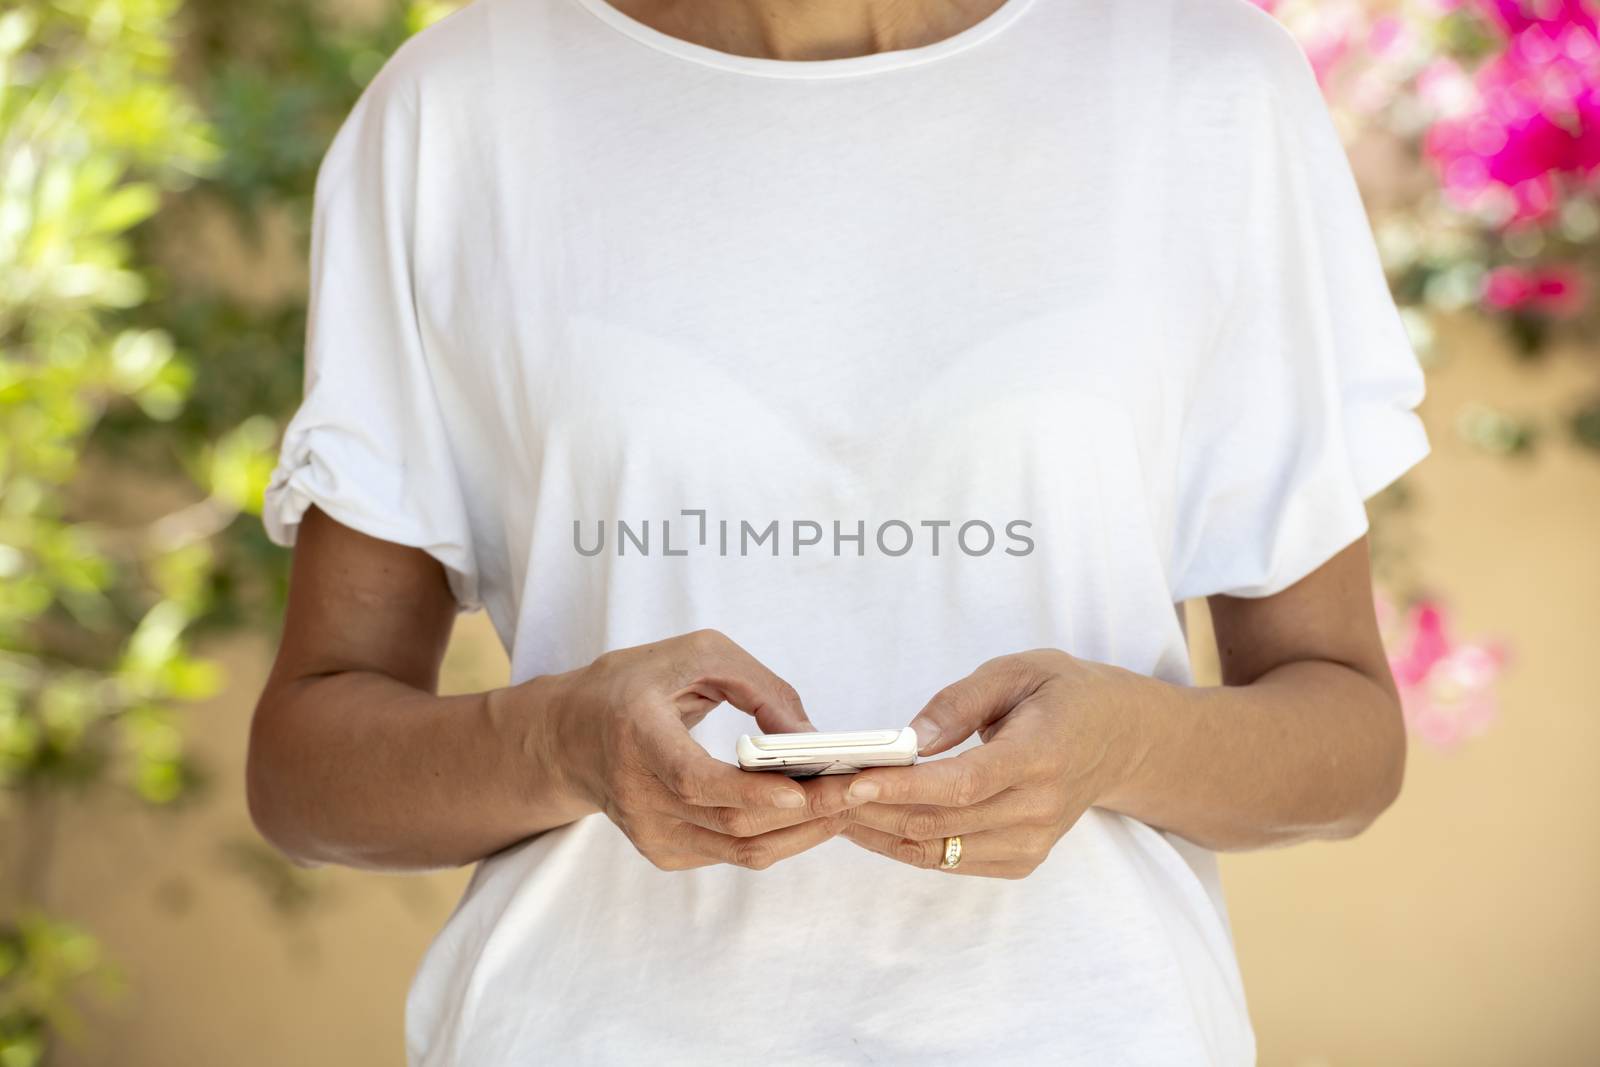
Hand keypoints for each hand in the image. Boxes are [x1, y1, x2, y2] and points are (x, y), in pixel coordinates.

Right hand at [543, 628, 868, 870]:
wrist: (570, 736)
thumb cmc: (636, 683)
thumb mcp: (696, 654)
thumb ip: (759, 687)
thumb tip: (813, 737)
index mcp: (636, 734)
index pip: (692, 779)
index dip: (749, 792)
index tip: (801, 789)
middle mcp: (637, 794)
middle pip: (731, 822)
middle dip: (806, 810)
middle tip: (861, 788)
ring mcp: (648, 833)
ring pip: (740, 849)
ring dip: (804, 831)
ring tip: (850, 803)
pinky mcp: (663, 852)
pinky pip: (733, 854)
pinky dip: (780, 837)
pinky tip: (812, 813)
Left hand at [838, 650, 1148, 878]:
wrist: (1120, 738)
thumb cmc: (1064, 694)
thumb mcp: (1017, 670)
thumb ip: (959, 703)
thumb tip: (909, 739)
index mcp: (1041, 755)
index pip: (963, 782)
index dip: (904, 787)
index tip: (852, 782)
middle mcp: (1039, 808)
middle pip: (940, 822)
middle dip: (871, 809)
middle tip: (816, 791)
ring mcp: (1033, 842)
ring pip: (938, 850)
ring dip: (878, 832)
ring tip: (830, 807)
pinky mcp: (1022, 861)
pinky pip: (951, 861)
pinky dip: (905, 844)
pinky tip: (870, 821)